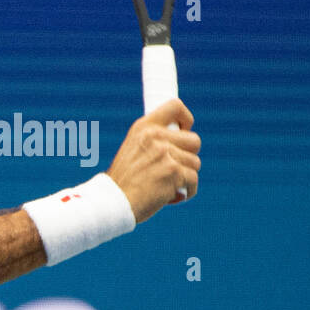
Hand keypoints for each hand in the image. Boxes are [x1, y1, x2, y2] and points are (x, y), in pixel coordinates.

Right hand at [106, 99, 200, 222]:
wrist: (113, 203)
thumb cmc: (123, 182)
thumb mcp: (132, 150)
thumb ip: (153, 141)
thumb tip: (180, 140)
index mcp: (144, 127)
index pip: (175, 106)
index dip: (186, 119)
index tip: (184, 131)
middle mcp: (155, 137)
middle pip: (194, 140)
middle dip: (188, 157)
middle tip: (174, 169)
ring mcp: (165, 154)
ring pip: (195, 163)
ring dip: (186, 177)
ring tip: (169, 185)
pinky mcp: (174, 172)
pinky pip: (193, 180)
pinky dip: (187, 191)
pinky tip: (173, 196)